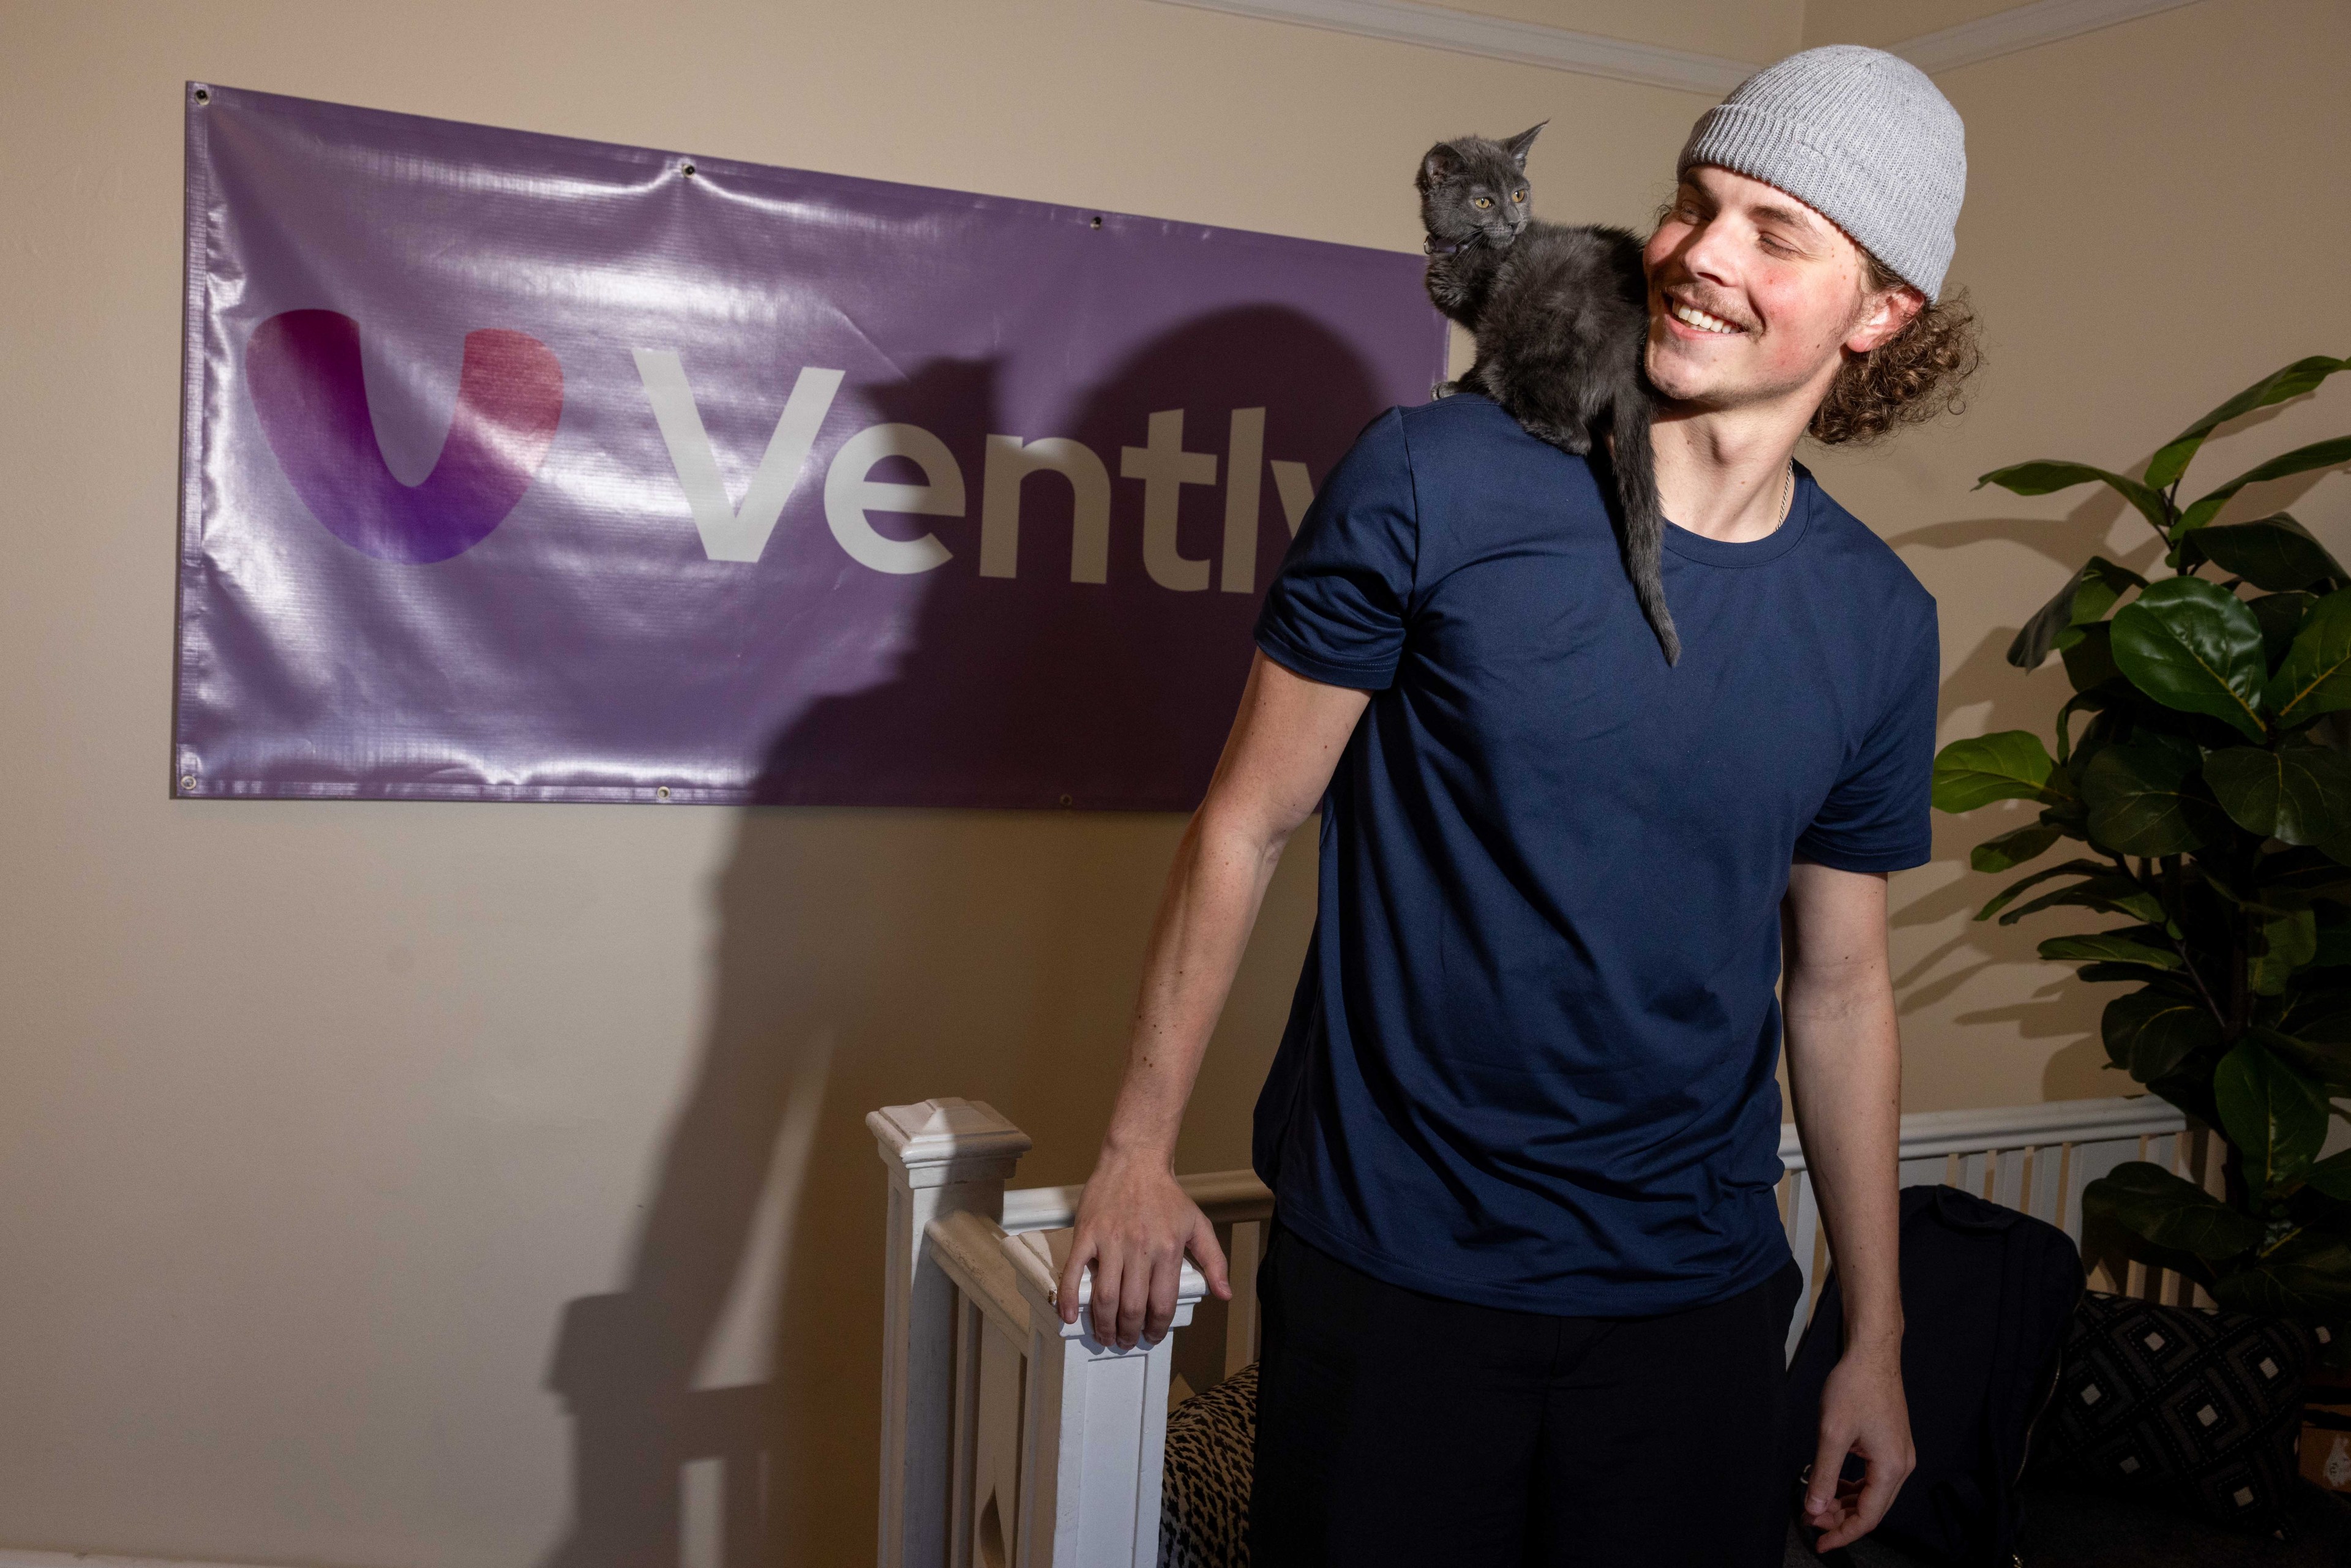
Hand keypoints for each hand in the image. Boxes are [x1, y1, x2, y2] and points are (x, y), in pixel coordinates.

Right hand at [1057, 1147, 1230, 1349]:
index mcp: (1168, 1249)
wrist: (1135, 1160)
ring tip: (1106, 1336)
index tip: (1152, 1336)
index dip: (1156, 1328)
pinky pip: (1073, 1271)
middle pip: (1132, 1306)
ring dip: (1104, 1323)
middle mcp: (1139, 1248)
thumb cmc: (1167, 1195)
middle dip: (1129, 1332)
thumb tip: (1224, 1293)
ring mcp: (1110, 1241)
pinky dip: (1069, 1298)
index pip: (1162, 1303)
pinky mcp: (1087, 1234)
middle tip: (1126, 1341)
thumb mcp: (1198, 1225)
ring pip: (1104, 1296)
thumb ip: (1214, 1260)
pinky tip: (1070, 1317)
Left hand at [1803, 1339, 1913, 1549]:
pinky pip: (1872, 1477)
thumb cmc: (1856, 1386)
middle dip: (1840, 1519)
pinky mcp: (1890, 1445)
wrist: (1872, 1354)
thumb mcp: (1832, 1433)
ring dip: (1845, 1502)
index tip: (1820, 1542)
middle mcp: (1901, 1465)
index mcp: (1891, 1467)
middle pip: (1872, 1508)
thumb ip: (1824, 1475)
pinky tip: (1833, 1484)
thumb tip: (1815, 1508)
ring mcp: (1898, 1454)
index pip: (1868, 1517)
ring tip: (1817, 1505)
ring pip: (1872, 1493)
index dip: (1843, 1533)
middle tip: (1811, 1521)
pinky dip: (1852, 1485)